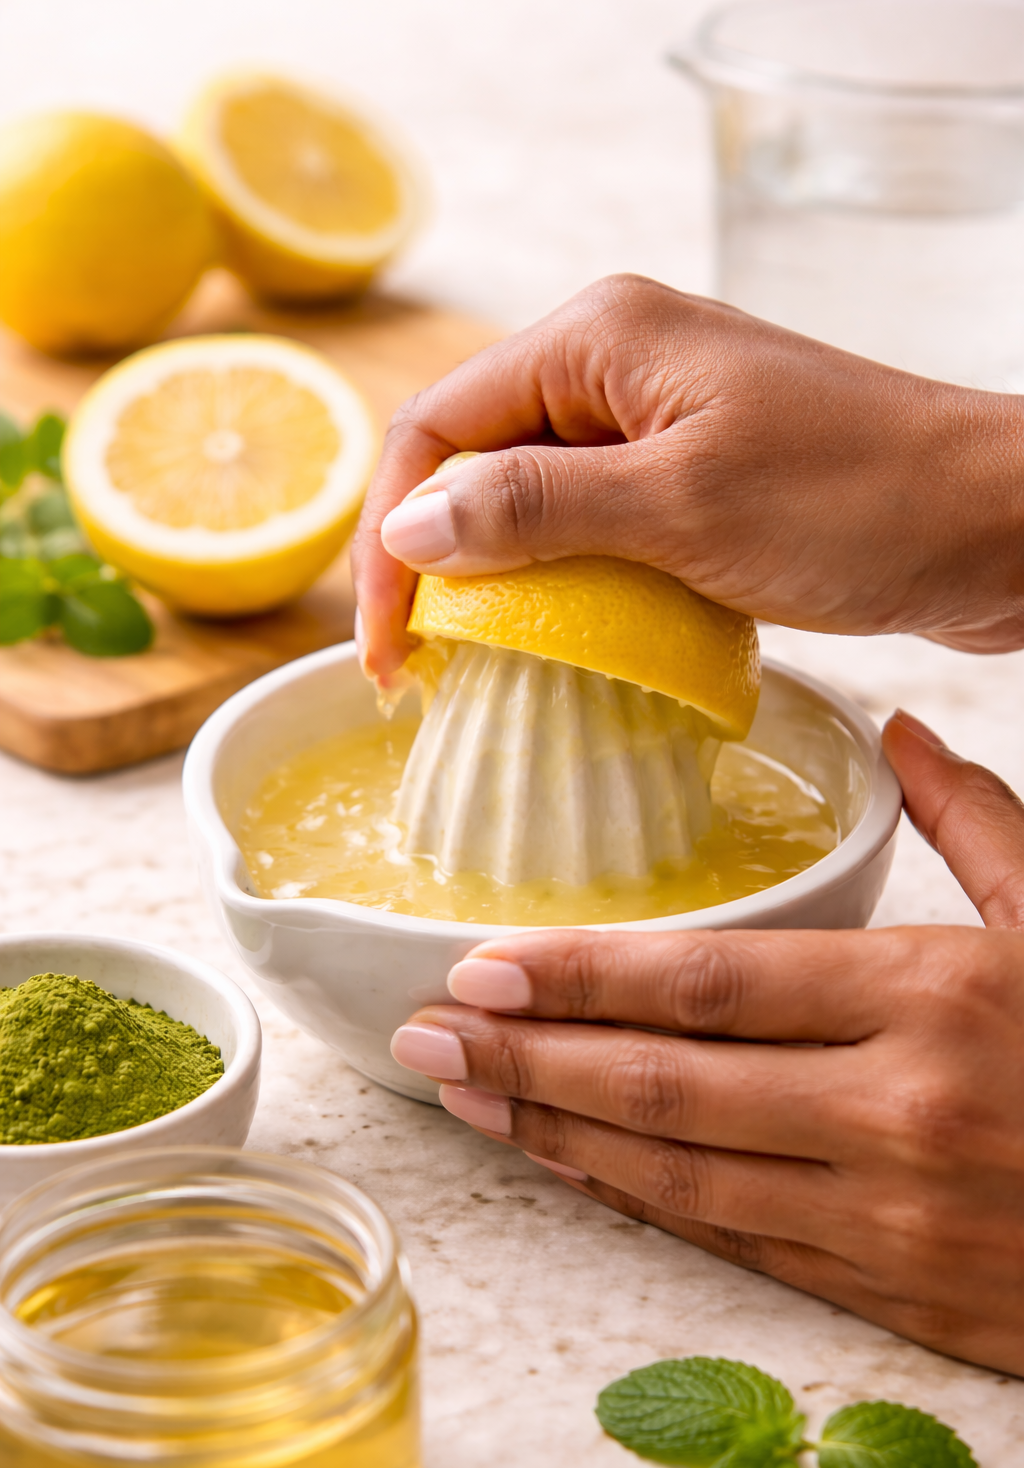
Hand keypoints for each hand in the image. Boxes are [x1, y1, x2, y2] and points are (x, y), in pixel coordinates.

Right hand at [351, 273, 1023, 681]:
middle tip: (420, 671)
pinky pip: (592, 523)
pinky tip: (555, 642)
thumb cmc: (857, 500)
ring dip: (492, 578)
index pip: (437, 427)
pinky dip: (562, 583)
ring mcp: (658, 419)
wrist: (999, 522)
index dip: (391, 536)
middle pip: (473, 458)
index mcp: (598, 337)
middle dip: (431, 561)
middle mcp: (617, 363)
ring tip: (469, 669)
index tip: (389, 647)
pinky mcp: (694, 473)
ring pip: (529, 496)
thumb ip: (535, 509)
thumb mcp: (682, 506)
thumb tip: (409, 528)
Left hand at [391, 712, 1023, 1374]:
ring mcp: (888, 1218)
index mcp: (935, 999)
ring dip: (561, 1136)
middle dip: (528, 1058)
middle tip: (425, 1034)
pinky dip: (645, 1205)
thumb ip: (981, 821)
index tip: (479, 965)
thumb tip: (902, 732)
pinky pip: (739, 1245)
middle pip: (665, 1083)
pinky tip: (579, 1170)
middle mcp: (893, 1113)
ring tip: (466, 1100)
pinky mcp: (897, 1292)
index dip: (579, 977)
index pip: (707, 981)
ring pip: (682, 1176)